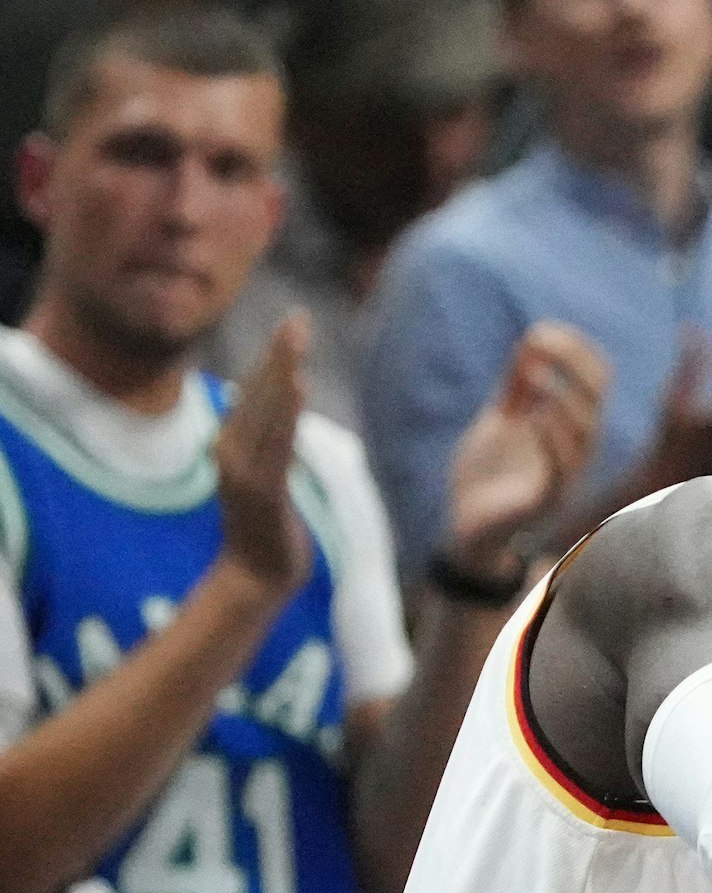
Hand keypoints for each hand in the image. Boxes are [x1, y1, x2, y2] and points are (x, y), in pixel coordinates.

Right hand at [214, 311, 312, 596]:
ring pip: (269, 413)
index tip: (291, 323)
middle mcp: (231, 451)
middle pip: (260, 394)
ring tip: (297, 340)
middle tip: (297, 317)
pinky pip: (278, 445)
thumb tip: (279, 408)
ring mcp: (245, 471)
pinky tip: (299, 387)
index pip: (255, 393)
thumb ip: (266, 441)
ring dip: (283, 374)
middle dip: (279, 355)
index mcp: (231, 444)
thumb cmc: (264, 525)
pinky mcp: (265, 491)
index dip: (273, 358)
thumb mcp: (263, 475)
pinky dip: (287, 415)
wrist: (256, 575)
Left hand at [444, 321, 609, 575]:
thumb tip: (533, 340)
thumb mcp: (500, 421)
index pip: (597, 379)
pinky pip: (562, 469)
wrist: (465, 530)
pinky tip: (533, 417)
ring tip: (529, 374)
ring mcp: (565, 476)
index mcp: (571, 427)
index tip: (542, 330)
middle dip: (573, 361)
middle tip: (539, 339)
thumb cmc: (487, 477)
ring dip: (560, 395)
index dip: (576, 349)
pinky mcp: (545, 502)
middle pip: (598, 395)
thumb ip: (516, 388)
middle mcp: (578, 449)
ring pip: (586, 430)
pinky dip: (552, 439)